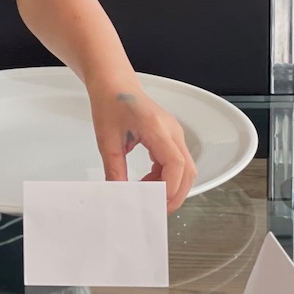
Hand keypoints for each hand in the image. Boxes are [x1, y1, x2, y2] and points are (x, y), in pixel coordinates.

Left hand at [89, 88, 196, 213]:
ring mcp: (173, 133)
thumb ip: (114, 168)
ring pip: (185, 168)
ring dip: (171, 185)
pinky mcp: (170, 136)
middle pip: (187, 170)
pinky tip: (149, 181)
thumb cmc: (110, 104)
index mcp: (156, 128)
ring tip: (149, 196)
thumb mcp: (106, 139)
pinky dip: (167, 176)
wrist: (114, 84)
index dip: (169, 187)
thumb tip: (120, 193)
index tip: (155, 202)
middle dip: (175, 193)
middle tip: (157, 209)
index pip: (176, 164)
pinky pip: (177, 161)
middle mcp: (171, 131)